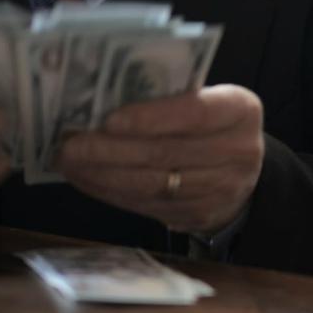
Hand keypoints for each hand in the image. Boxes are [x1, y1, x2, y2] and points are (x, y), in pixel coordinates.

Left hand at [57, 84, 263, 233]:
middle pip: (165, 153)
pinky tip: (87, 179)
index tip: (109, 120)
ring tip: (69, 162)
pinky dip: (112, 193)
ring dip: (103, 175)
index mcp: (240, 110)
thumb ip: (170, 95)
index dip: (150, 117)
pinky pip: (148, 206)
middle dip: (110, 150)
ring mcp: (221, 191)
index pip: (194, 112)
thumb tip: (104, 96)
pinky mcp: (199, 217)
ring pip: (152, 185)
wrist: (244, 170)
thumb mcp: (206, 96)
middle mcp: (238, 152)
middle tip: (69, 144)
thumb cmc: (210, 120)